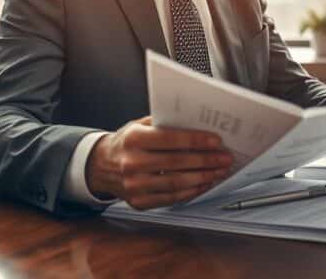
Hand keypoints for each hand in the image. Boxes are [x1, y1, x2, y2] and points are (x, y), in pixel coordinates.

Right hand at [86, 116, 232, 209]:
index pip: (170, 139)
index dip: (196, 141)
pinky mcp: (139, 201)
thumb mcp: (139, 125)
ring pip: (177, 183)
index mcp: (133, 139)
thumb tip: (196, 124)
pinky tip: (204, 184)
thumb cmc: (126, 142)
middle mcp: (132, 163)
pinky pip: (171, 198)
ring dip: (203, 178)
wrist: (101, 165)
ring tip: (219, 171)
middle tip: (225, 158)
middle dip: (206, 161)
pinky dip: (191, 191)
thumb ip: (164, 124)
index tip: (216, 141)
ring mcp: (134, 185)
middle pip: (177, 163)